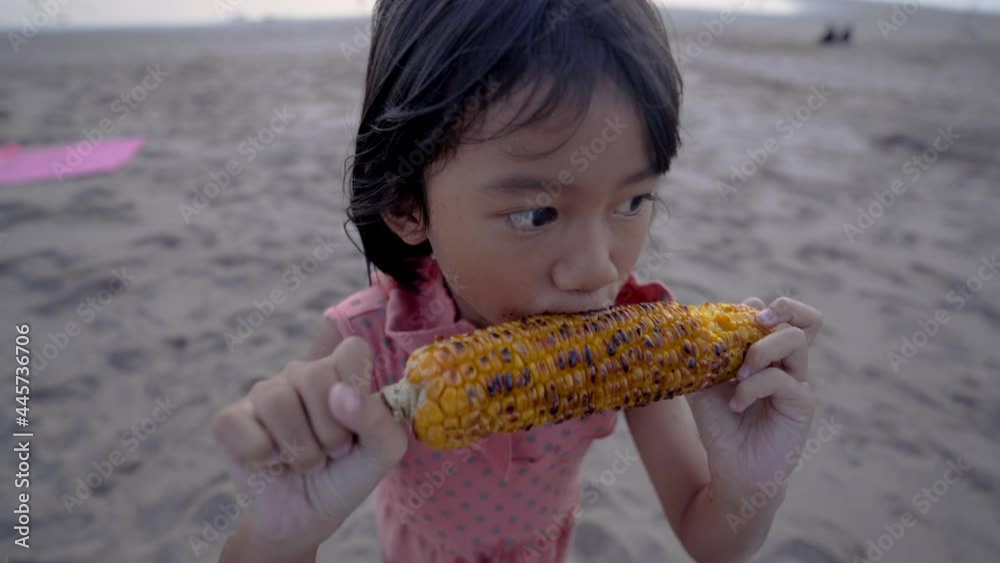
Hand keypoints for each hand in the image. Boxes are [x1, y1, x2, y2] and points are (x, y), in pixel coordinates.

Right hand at [211, 337, 407, 549]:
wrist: (308, 515)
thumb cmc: (347, 474)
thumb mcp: (381, 454)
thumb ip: (377, 420)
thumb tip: (341, 394)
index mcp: (340, 372)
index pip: (352, 351)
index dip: (357, 388)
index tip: (356, 423)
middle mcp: (301, 375)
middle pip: (314, 376)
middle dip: (330, 429)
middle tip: (332, 452)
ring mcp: (264, 394)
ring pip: (277, 402)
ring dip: (299, 448)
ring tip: (306, 462)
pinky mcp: (231, 419)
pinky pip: (236, 424)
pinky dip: (259, 454)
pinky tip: (270, 462)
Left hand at [686, 296, 821, 505]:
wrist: (731, 468)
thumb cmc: (720, 426)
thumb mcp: (703, 384)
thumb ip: (703, 356)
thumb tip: (686, 326)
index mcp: (768, 355)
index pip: (780, 315)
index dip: (758, 308)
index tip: (729, 318)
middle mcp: (787, 365)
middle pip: (807, 320)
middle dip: (783, 308)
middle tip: (755, 319)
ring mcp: (798, 382)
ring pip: (795, 341)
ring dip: (760, 350)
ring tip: (738, 373)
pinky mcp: (802, 403)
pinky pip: (781, 379)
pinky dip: (752, 387)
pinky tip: (736, 404)